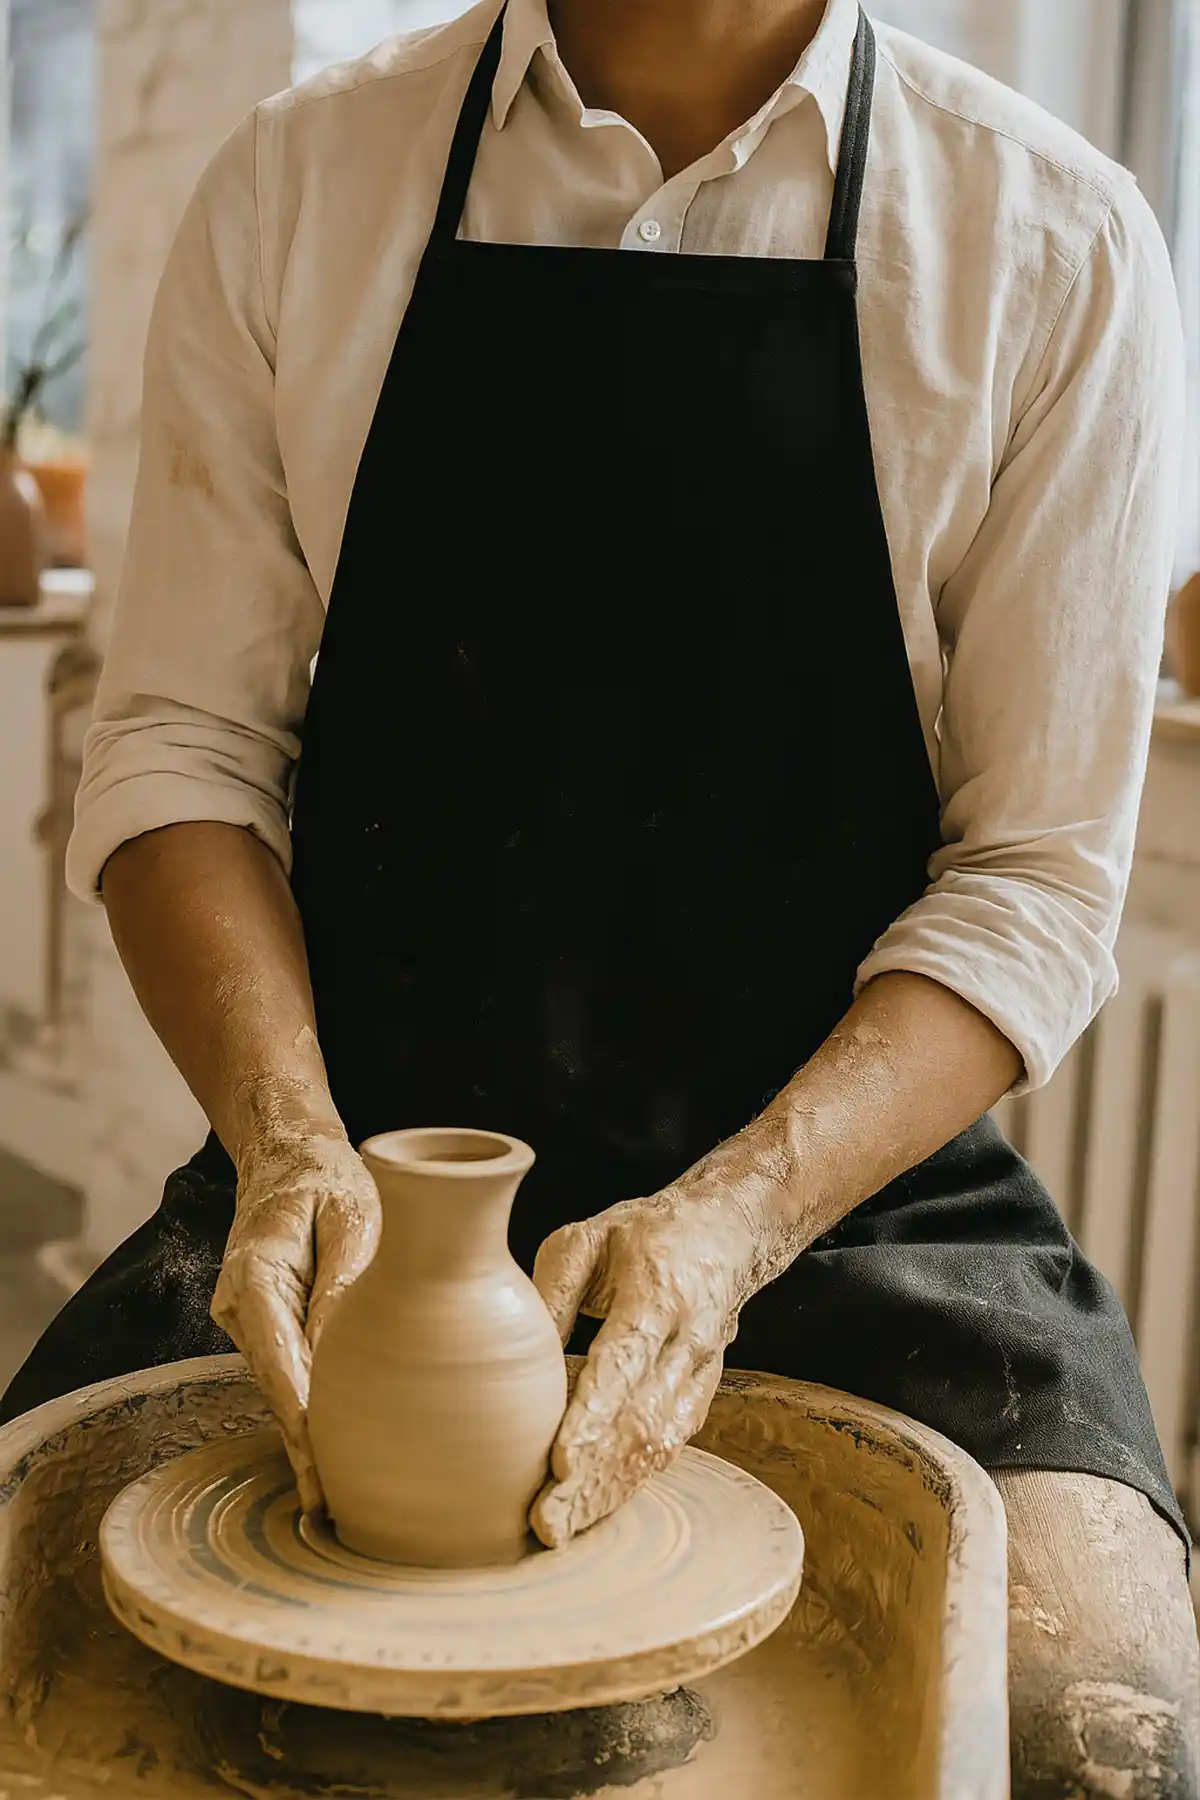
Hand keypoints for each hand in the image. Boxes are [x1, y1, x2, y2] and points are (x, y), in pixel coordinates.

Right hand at [211, 1130, 380, 1511]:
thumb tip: (343, 1346)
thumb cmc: (329, 1180)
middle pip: (276, 1384)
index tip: (319, 1465)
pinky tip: (336, 1460)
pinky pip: (291, 1375)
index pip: (276, 1357)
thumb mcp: (354, 1211)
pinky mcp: (269, 1330)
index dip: (298, 1414)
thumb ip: (349, 1273)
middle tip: (332, 1508)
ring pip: (282, 1385)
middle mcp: (240, 1306)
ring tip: (337, 1501)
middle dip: (303, 1445)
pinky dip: (311, 1412)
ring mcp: (249, 1322)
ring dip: (307, 1436)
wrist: (291, 1159)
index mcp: (255, 1273)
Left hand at [529, 1134, 806, 1548]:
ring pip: (658, 1445)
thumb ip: (551, 1295)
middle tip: (546, 1524)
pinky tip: (592, 1508)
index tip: (561, 1463)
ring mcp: (701, 1374)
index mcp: (657, 1294)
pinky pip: (668, 1448)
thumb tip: (506, 1354)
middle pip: (642, 1421)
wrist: (725, 1232)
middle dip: (595, 1478)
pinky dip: (630, 1482)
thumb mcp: (586, 1240)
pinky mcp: (701, 1396)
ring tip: (561, 1528)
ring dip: (611, 1493)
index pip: (624, 1363)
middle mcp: (688, 1341)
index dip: (594, 1417)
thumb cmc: (641, 1234)